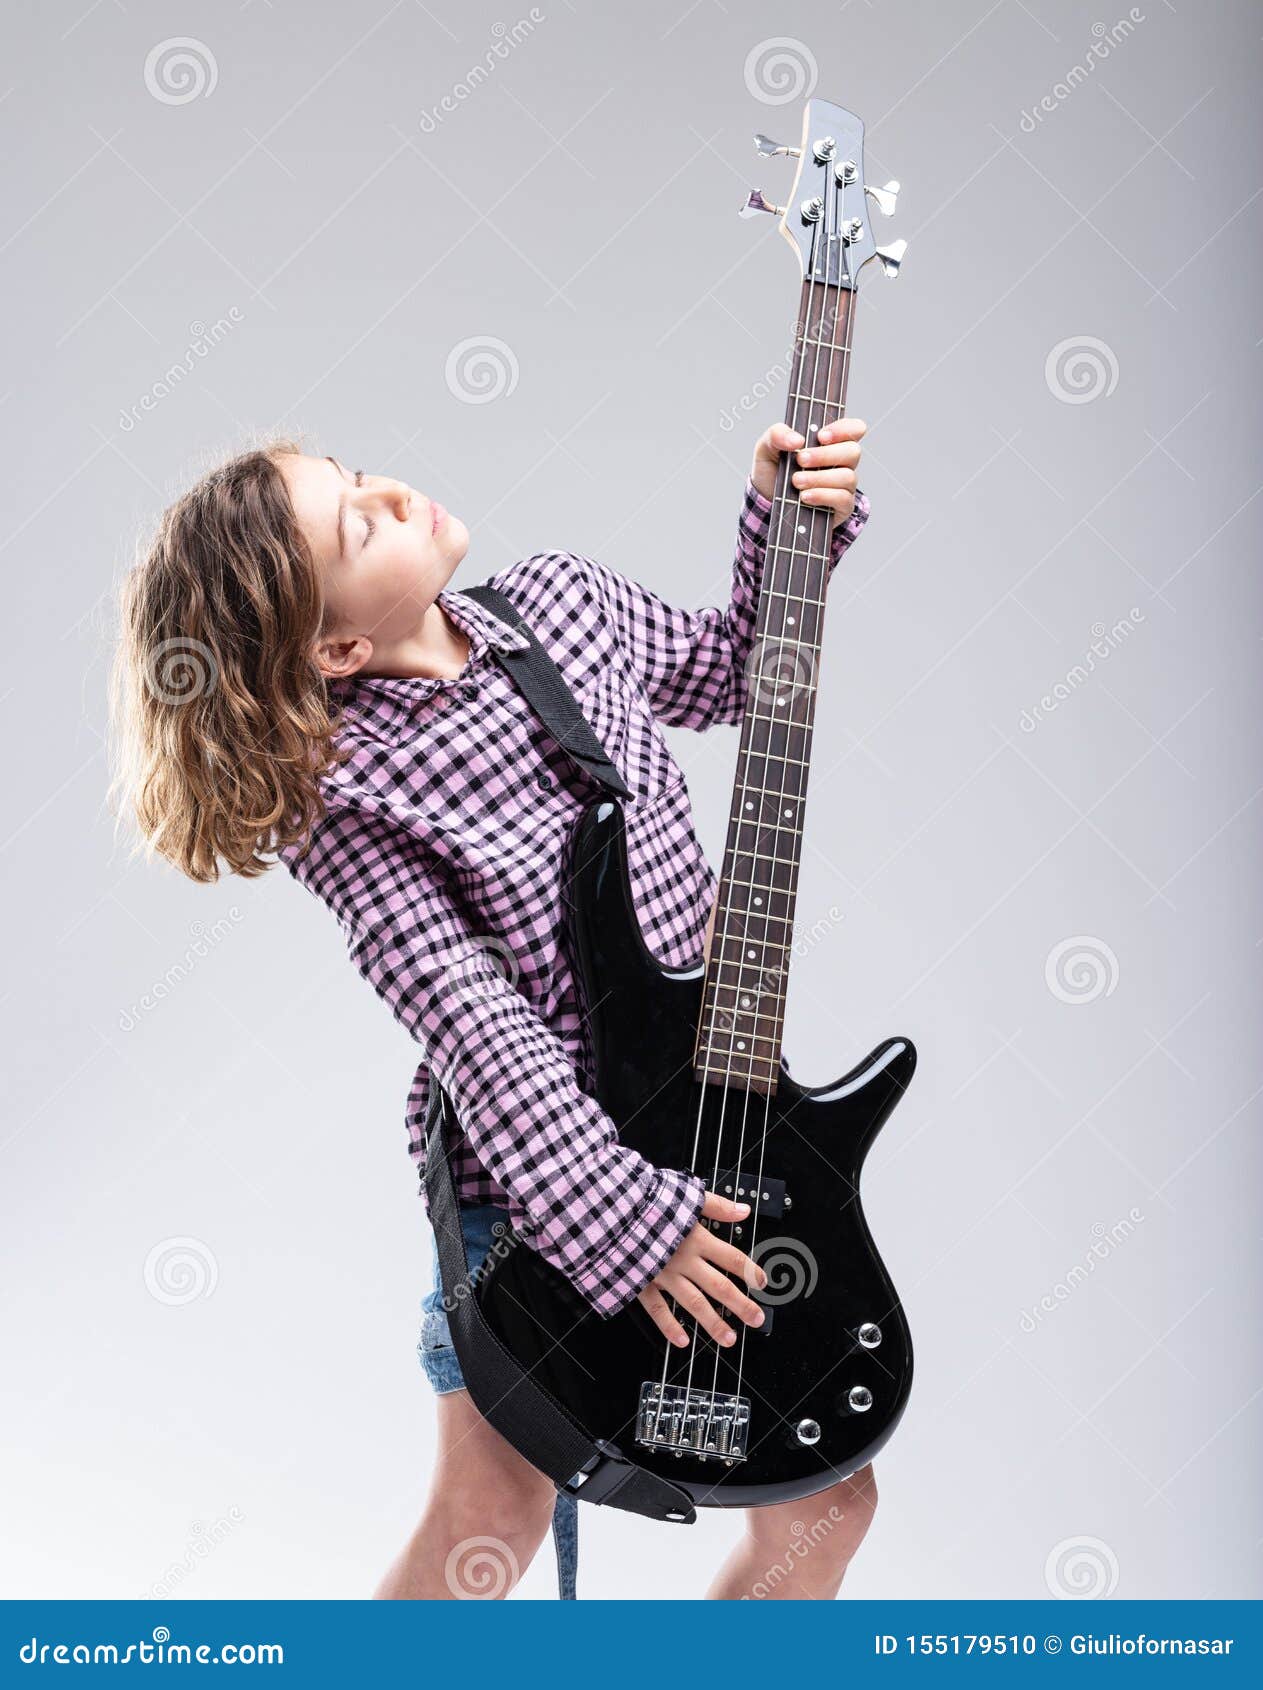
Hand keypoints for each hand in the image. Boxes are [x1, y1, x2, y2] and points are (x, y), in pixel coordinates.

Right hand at [637, 1190, 768, 1346]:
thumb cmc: (646, 1200)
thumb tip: (744, 1210)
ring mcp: (663, 1274)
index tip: (763, 1283)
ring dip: (713, 1322)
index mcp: (696, 1237)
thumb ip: (716, 1205)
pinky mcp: (642, 1282)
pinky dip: (669, 1326)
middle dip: (741, 1305)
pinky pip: (657, 1308)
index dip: (751, 1272)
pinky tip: (682, 1341)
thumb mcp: (684, 1194)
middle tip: (757, 1320)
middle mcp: (684, 1259)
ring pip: (693, 1303)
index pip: (732, 1258)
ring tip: (729, 1339)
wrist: (609, 1210)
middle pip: (719, 1286)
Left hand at [750, 417, 866, 528]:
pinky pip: (843, 498)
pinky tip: (804, 497)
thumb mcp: (767, 447)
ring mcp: (844, 485)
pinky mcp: (842, 506)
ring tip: (796, 481)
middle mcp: (842, 462)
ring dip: (819, 478)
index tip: (820, 437)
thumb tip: (797, 440)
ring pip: (847, 476)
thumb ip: (777, 434)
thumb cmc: (774, 470)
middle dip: (824, 455)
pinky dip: (822, 496)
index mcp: (830, 441)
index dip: (843, 429)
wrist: (768, 502)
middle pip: (852, 452)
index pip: (854, 428)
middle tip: (800, 460)